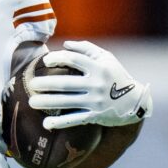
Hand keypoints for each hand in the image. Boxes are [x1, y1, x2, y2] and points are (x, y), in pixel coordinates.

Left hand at [28, 40, 152, 129]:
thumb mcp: (107, 58)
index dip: (57, 58)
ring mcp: (96, 101)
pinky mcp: (95, 116)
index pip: (74, 60)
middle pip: (66, 83)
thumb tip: (65, 44)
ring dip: (47, 103)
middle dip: (46, 84)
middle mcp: (97, 84)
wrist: (136, 101)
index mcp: (99, 68)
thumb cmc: (115, 75)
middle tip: (32, 85)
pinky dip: (60, 123)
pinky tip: (46, 124)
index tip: (45, 61)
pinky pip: (74, 119)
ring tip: (32, 102)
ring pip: (66, 102)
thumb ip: (86, 49)